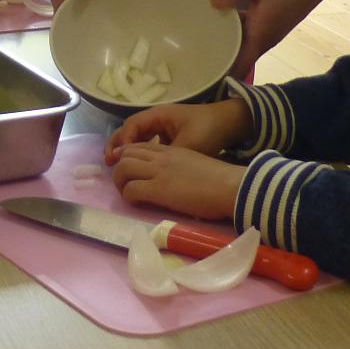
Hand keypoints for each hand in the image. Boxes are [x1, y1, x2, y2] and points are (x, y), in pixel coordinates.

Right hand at [105, 101, 250, 162]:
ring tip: (120, 167)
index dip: (122, 142)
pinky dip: (142, 153)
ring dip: (129, 150)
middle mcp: (158, 118)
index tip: (117, 159)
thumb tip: (147, 174)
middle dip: (119, 145)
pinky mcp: (172, 136)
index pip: (132, 126)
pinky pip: (151, 143)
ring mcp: (165, 126)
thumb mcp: (188, 145)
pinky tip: (141, 168)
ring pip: (140, 137)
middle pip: (131, 130)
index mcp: (159, 115)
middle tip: (109, 163)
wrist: (233, 124)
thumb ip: (166, 157)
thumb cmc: (209, 130)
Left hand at [110, 141, 245, 220]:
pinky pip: (131, 189)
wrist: (230, 186)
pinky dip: (128, 196)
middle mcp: (161, 158)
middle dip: (119, 168)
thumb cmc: (220, 179)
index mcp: (171, 150)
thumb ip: (178, 166)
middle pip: (126, 154)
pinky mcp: (159, 190)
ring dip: (120, 181)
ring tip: (127, 193)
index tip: (128, 168)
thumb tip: (172, 178)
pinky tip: (136, 202)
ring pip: (123, 168)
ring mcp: (158, 172)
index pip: (140, 146)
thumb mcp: (194, 163)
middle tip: (125, 183)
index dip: (128, 155)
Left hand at [214, 0, 339, 80]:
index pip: (240, 66)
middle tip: (195, 53)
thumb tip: (212, 5)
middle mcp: (267, 39)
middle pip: (240, 56)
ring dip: (229, 41)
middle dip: (221, 57)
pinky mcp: (276, 23)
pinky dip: (239, 29)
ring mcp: (273, 32)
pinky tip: (227, 14)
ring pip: (246, 43)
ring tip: (204, 33)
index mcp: (260, 35)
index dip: (223, 75)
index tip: (205, 76)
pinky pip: (253, 32)